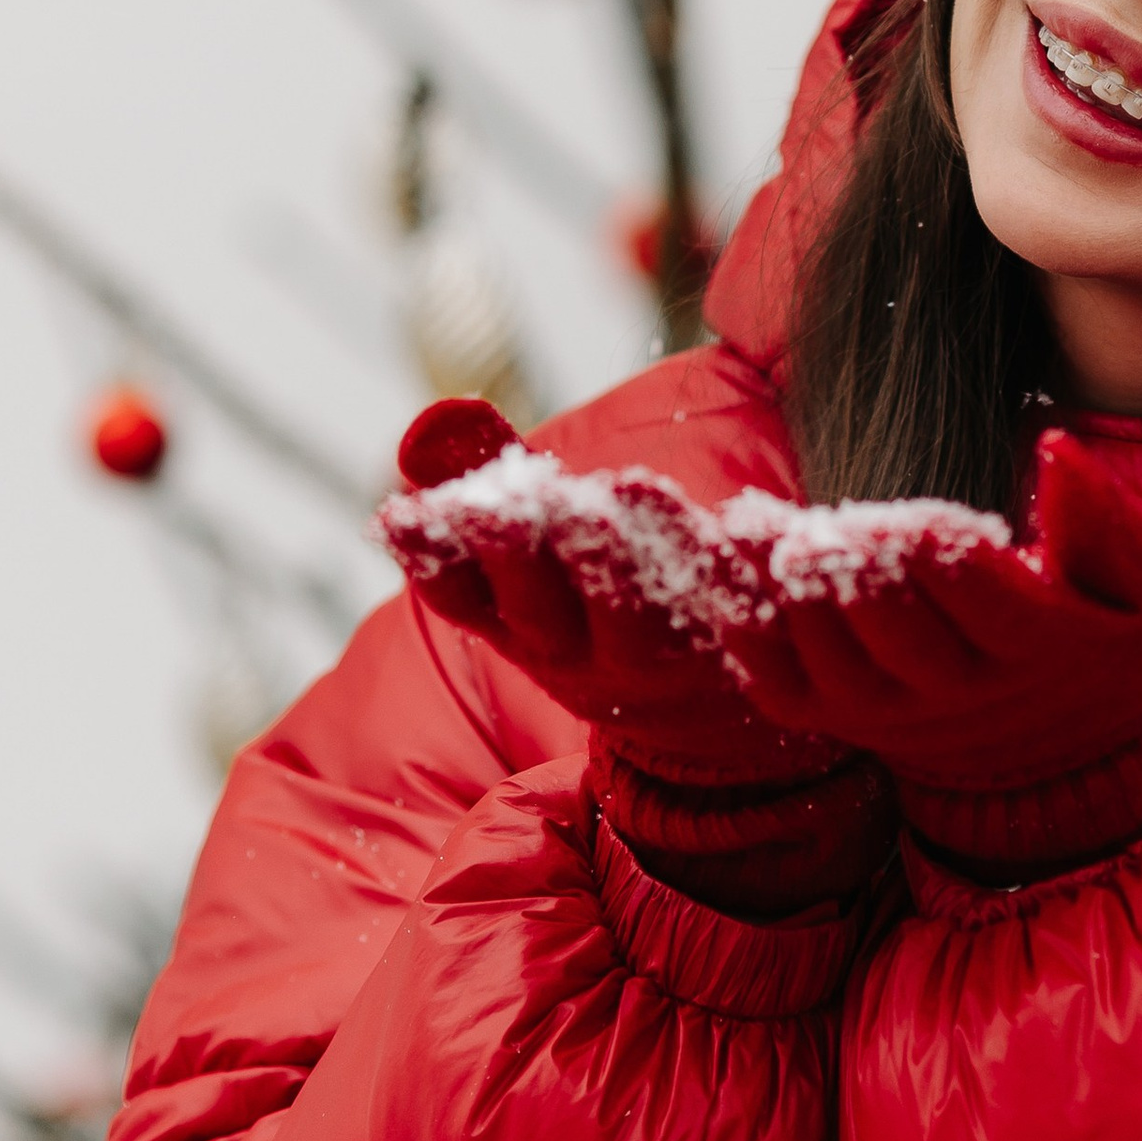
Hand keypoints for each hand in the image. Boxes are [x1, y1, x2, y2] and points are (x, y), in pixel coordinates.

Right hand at [378, 398, 834, 793]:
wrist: (712, 720)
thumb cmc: (602, 608)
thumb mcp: (537, 554)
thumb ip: (491, 476)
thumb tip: (435, 420)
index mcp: (523, 629)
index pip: (462, 600)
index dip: (431, 561)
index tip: (401, 518)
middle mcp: (584, 653)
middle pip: (542, 613)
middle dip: (517, 557)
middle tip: (502, 506)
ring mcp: (663, 657)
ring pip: (637, 617)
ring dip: (622, 561)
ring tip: (621, 490)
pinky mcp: (740, 647)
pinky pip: (731, 612)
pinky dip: (728, 569)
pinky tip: (733, 515)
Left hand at [717, 434, 1141, 868]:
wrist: (1068, 766)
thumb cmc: (1104, 649)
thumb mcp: (1141, 591)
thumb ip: (1104, 521)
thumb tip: (1055, 446)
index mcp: (1033, 646)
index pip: (970, 596)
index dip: (931, 558)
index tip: (909, 523)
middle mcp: (954, 689)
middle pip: (888, 626)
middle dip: (856, 572)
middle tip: (833, 529)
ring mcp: (889, 710)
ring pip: (825, 654)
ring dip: (792, 592)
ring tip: (769, 533)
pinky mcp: (840, 718)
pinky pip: (778, 685)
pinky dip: (748, 633)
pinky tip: (741, 571)